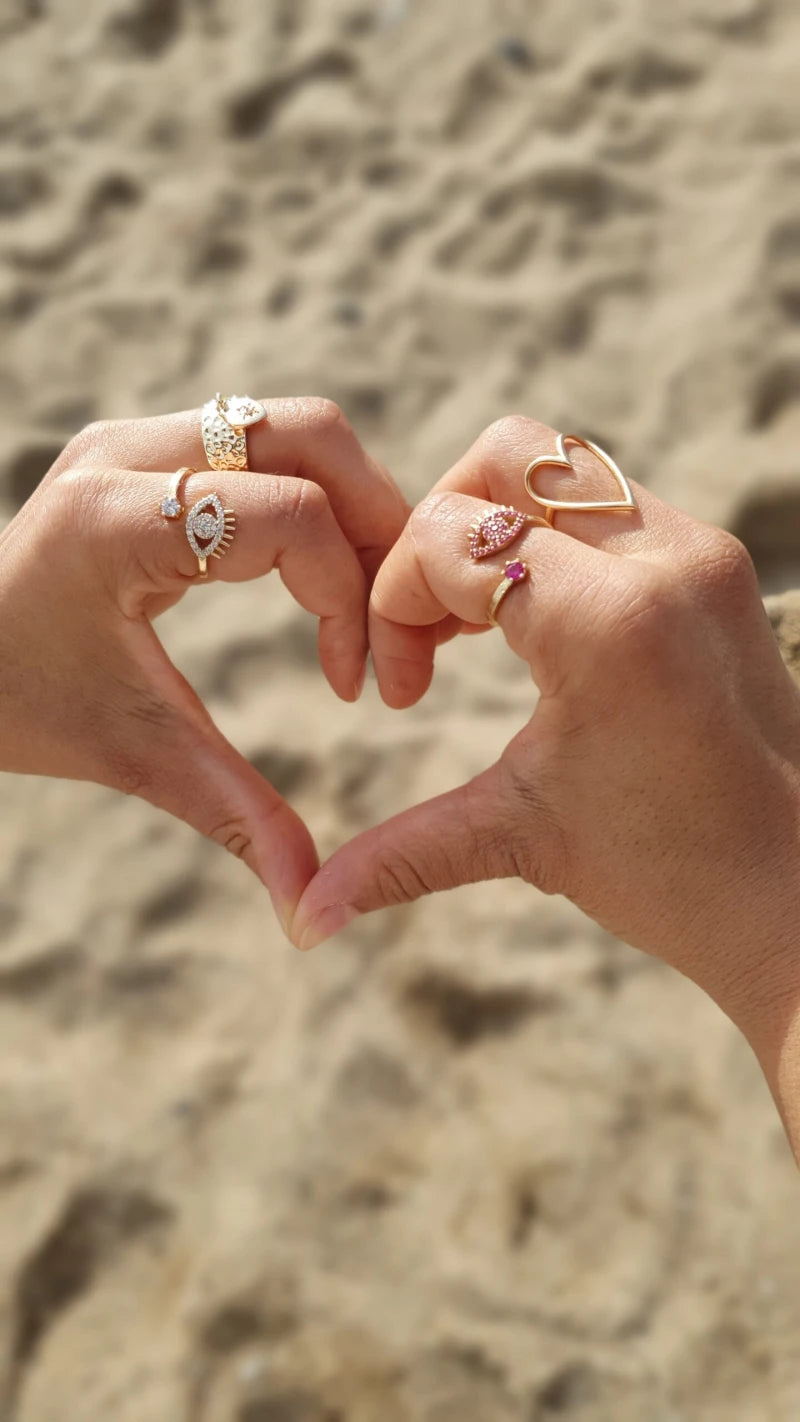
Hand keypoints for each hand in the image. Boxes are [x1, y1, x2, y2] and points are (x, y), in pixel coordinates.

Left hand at [0, 398, 408, 927]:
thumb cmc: (20, 706)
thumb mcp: (137, 755)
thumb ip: (235, 818)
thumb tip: (310, 918)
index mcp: (112, 523)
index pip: (291, 517)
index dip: (349, 599)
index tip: (353, 687)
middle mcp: (124, 454)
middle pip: (311, 437)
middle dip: (379, 526)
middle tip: (395, 618)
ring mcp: (133, 440)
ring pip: (294, 428)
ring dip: (353, 507)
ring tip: (366, 600)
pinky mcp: (147, 449)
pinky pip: (263, 445)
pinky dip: (314, 497)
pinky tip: (319, 576)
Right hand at [292, 417, 799, 1128]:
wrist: (798, 898)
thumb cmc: (670, 877)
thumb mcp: (522, 839)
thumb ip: (400, 856)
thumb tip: (304, 918)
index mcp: (607, 622)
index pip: (448, 534)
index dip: (392, 601)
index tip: (400, 690)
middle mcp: (665, 558)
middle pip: (503, 457)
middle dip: (437, 530)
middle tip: (431, 630)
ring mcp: (701, 550)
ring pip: (560, 465)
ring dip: (496, 528)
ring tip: (477, 626)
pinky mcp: (719, 562)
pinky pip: (608, 501)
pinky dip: (551, 539)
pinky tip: (534, 625)